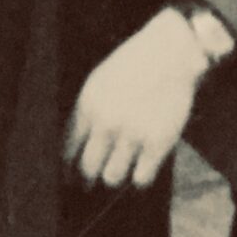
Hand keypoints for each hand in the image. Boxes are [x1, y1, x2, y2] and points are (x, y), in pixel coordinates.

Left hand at [65, 9, 207, 188]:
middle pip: (88, 168)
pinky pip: (141, 178)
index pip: (68, 149)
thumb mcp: (99, 82)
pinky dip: (139, 177)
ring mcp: (133, 133)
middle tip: (90, 185)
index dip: (67, 168)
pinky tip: (141, 167)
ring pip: (112, 177)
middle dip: (88, 179)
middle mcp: (107, 122)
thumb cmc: (132, 66)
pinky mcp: (158, 142)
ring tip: (118, 171)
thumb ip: (86, 114)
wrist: (170, 51)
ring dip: (113, 176)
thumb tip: (71, 151)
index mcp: (88, 105)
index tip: (69, 179)